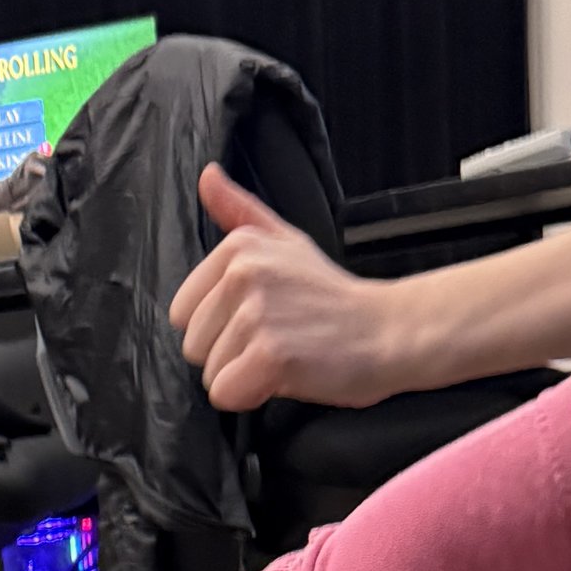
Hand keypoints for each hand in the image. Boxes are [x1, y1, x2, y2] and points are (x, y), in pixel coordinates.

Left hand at [167, 165, 410, 411]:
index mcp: (238, 248)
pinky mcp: (269, 354)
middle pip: (192, 346)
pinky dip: (252, 396)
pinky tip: (286, 374)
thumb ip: (239, 212)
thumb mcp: (286, 241)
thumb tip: (206, 175)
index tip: (263, 318)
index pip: (182, 313)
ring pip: (209, 373)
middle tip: (277, 339)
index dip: (218, 327)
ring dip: (245, 376)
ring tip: (286, 354)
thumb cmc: (331, 297)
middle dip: (229, 354)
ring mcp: (256, 313)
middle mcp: (243, 273)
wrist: (387, 330)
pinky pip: (226, 394)